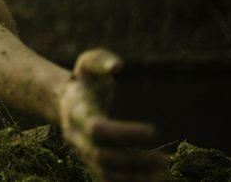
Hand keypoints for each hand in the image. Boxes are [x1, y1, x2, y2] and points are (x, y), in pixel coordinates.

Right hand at [59, 49, 166, 181]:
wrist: (65, 101)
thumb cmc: (85, 80)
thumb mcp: (88, 63)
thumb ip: (101, 60)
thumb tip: (116, 66)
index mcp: (77, 112)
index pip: (98, 129)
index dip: (125, 133)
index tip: (153, 131)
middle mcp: (77, 136)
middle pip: (102, 157)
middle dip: (134, 161)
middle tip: (165, 159)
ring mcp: (82, 152)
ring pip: (105, 172)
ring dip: (134, 176)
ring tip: (163, 174)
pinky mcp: (91, 161)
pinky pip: (108, 178)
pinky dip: (129, 181)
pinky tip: (154, 179)